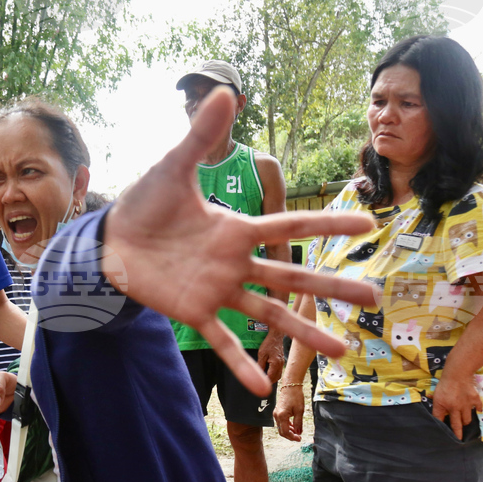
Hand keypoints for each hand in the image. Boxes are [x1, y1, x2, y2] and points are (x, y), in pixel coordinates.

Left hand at [104, 87, 378, 394]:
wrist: (108, 240)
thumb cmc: (144, 204)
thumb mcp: (173, 168)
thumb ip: (201, 137)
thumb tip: (225, 91)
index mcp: (236, 228)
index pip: (290, 226)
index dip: (326, 225)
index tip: (367, 225)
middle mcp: (234, 263)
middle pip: (292, 277)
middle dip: (332, 287)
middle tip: (374, 299)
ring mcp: (217, 290)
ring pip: (269, 315)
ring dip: (304, 333)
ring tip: (340, 353)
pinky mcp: (193, 312)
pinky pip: (222, 341)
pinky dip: (240, 363)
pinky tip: (261, 390)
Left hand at [257, 332, 284, 383]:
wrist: (276, 336)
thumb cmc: (268, 344)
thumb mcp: (261, 354)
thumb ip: (260, 365)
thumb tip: (259, 373)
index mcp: (276, 363)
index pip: (271, 377)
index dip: (265, 381)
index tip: (259, 382)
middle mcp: (280, 365)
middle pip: (276, 378)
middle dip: (269, 381)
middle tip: (261, 381)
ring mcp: (282, 363)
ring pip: (278, 376)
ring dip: (272, 378)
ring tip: (264, 378)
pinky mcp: (282, 362)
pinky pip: (279, 371)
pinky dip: (274, 374)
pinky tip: (268, 372)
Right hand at [274, 385, 305, 441]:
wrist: (290, 386)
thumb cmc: (296, 397)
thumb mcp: (299, 411)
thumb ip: (298, 423)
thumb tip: (298, 433)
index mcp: (282, 416)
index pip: (285, 432)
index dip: (292, 437)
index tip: (299, 439)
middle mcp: (276, 415)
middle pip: (281, 431)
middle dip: (290, 436)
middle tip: (299, 437)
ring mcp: (276, 413)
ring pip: (281, 427)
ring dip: (289, 431)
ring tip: (297, 432)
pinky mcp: (277, 411)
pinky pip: (281, 422)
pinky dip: (287, 426)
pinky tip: (293, 426)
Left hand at [432, 371, 482, 439]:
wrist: (457, 374)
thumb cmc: (444, 384)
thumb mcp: (437, 395)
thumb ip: (438, 406)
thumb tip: (438, 415)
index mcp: (443, 406)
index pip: (441, 421)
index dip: (443, 430)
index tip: (445, 437)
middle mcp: (455, 408)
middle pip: (457, 425)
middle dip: (457, 434)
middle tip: (459, 440)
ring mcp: (466, 405)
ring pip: (467, 420)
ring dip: (465, 421)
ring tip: (464, 422)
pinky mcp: (475, 400)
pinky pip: (478, 409)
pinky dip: (477, 410)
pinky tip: (476, 410)